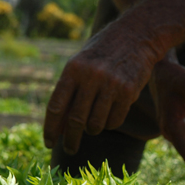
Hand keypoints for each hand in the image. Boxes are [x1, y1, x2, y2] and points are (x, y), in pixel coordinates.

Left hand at [43, 22, 160, 153]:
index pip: (56, 106)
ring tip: (92, 127)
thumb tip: (59, 128)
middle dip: (71, 139)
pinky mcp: (128, 91)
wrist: (136, 36)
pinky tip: (109, 117)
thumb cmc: (102, 53)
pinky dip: (109, 124)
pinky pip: (115, 121)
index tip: (48, 143)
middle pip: (75, 120)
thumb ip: (69, 93)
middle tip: (69, 148)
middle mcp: (90, 77)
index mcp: (73, 69)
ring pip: (96, 124)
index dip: (51, 128)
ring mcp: (111, 85)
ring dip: (92, 130)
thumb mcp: (81, 65)